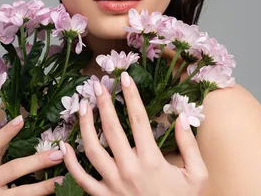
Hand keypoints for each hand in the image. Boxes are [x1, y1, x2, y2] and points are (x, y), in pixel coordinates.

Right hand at [0, 115, 64, 195]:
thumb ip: (1, 152)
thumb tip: (22, 126)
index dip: (6, 132)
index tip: (21, 119)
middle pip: (14, 169)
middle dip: (38, 161)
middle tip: (58, 154)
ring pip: (23, 192)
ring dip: (45, 185)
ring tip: (64, 178)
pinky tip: (54, 192)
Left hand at [59, 71, 208, 194]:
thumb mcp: (198, 176)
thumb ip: (189, 145)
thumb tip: (182, 117)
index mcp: (151, 160)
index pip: (138, 119)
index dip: (131, 96)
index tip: (124, 77)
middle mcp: (129, 169)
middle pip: (111, 128)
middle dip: (103, 103)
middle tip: (96, 85)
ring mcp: (113, 184)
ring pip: (91, 149)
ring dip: (84, 125)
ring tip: (82, 107)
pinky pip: (81, 178)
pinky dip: (69, 162)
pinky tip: (63, 145)